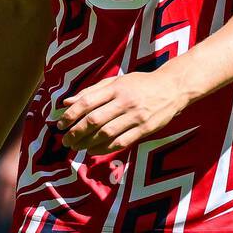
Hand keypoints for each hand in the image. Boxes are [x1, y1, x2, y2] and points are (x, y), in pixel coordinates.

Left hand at [56, 71, 189, 153]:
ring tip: (77, 147)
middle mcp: (124, 101)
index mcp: (115, 88)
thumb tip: (66, 102)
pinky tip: (94, 151)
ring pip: (106, 133)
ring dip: (88, 143)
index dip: (70, 115)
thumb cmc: (140, 84)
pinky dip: (105, 149)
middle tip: (66, 140)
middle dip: (76, 132)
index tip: (60, 124)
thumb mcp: (116, 81)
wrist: (172, 88)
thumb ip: (91, 91)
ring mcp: (136, 116)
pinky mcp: (146, 129)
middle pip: (94, 120)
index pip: (87, 102)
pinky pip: (122, 142)